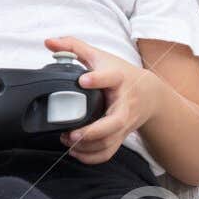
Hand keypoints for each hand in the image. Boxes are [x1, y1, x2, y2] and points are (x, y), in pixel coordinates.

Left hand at [44, 35, 163, 163]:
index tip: (83, 81)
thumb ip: (74, 47)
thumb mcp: (100, 57)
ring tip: (68, 139)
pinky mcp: (121, 136)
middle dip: (93, 131)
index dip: (98, 79)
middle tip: (73, 132)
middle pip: (115, 122)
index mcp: (120, 79)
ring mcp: (124, 123)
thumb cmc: (122, 75)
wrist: (149, 94)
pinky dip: (91, 156)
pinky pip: (108, 152)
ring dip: (87, 146)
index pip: (112, 78)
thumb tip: (49, 41)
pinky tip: (75, 150)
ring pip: (110, 141)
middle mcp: (125, 104)